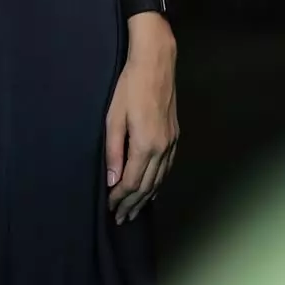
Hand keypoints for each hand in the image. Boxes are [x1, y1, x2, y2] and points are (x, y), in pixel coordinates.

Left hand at [106, 14, 178, 224]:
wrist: (156, 64)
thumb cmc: (129, 87)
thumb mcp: (113, 117)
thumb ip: (113, 150)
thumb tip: (113, 180)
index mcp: (146, 145)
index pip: (132, 182)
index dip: (120, 198)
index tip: (110, 208)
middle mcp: (162, 149)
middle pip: (147, 186)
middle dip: (132, 204)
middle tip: (121, 219)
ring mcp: (171, 143)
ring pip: (159, 180)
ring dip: (146, 197)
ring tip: (134, 211)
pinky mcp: (174, 137)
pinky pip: (166, 169)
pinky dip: (158, 183)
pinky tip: (152, 189)